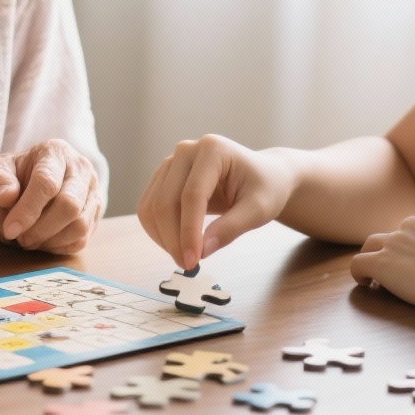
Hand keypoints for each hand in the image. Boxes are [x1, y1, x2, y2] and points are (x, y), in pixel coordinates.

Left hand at [0, 140, 102, 252]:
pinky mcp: (95, 214)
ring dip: (50, 240)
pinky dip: (59, 247)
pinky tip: (42, 240)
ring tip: (29, 238)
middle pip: (70, 206)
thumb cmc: (7, 180)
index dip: (27, 210)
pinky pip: (82, 239)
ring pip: (80, 226)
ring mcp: (92, 192)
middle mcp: (81, 168)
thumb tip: (7, 196)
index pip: (47, 183)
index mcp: (55, 151)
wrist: (20, 191)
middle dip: (41, 229)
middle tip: (19, 237)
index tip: (9, 229)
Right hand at [137, 134, 297, 270]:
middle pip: (166, 200)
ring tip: (185, 257)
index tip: (193, 261)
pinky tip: (176, 244)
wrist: (263, 176)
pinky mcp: (163, 177)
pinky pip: (149, 207)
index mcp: (213, 149)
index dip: (189, 231)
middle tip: (188, 265)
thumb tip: (202, 251)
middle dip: (173, 238)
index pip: (192, 195)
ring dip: (163, 237)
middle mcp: (186, 151)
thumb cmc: (265, 188)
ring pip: (152, 206)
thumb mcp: (259, 210)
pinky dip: (158, 231)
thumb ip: (231, 228)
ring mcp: (171, 162)